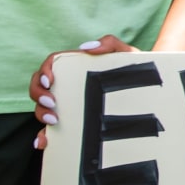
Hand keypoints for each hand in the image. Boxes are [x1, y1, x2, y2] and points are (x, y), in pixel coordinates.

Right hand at [29, 35, 135, 149]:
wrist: (146, 90)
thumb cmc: (131, 69)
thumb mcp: (124, 53)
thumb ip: (109, 43)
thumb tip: (87, 47)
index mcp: (74, 67)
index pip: (49, 65)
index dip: (43, 72)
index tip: (50, 81)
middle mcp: (66, 85)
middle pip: (38, 86)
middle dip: (38, 94)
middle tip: (52, 102)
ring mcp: (66, 104)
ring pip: (40, 107)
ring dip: (41, 113)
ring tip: (54, 120)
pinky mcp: (70, 121)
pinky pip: (50, 130)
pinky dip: (43, 136)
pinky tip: (44, 142)